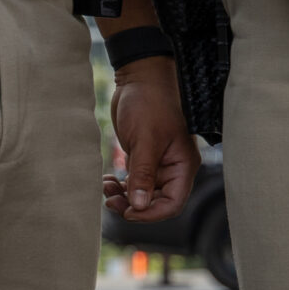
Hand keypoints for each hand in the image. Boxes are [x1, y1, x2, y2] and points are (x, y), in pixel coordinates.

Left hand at [105, 57, 201, 220]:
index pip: (172, 203)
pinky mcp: (144, 157)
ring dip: (124, 196)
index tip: (127, 212)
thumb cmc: (149, 102)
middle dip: (134, 205)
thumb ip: (143, 174)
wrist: (139, 76)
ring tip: (106, 188)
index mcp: (183, 165)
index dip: (150, 213)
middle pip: (156, 202)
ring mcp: (159, 163)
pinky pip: (134, 181)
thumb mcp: (145, 139)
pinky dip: (121, 185)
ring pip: (143, 194)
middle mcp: (173, 168)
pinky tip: (107, 180)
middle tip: (110, 201)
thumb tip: (138, 206)